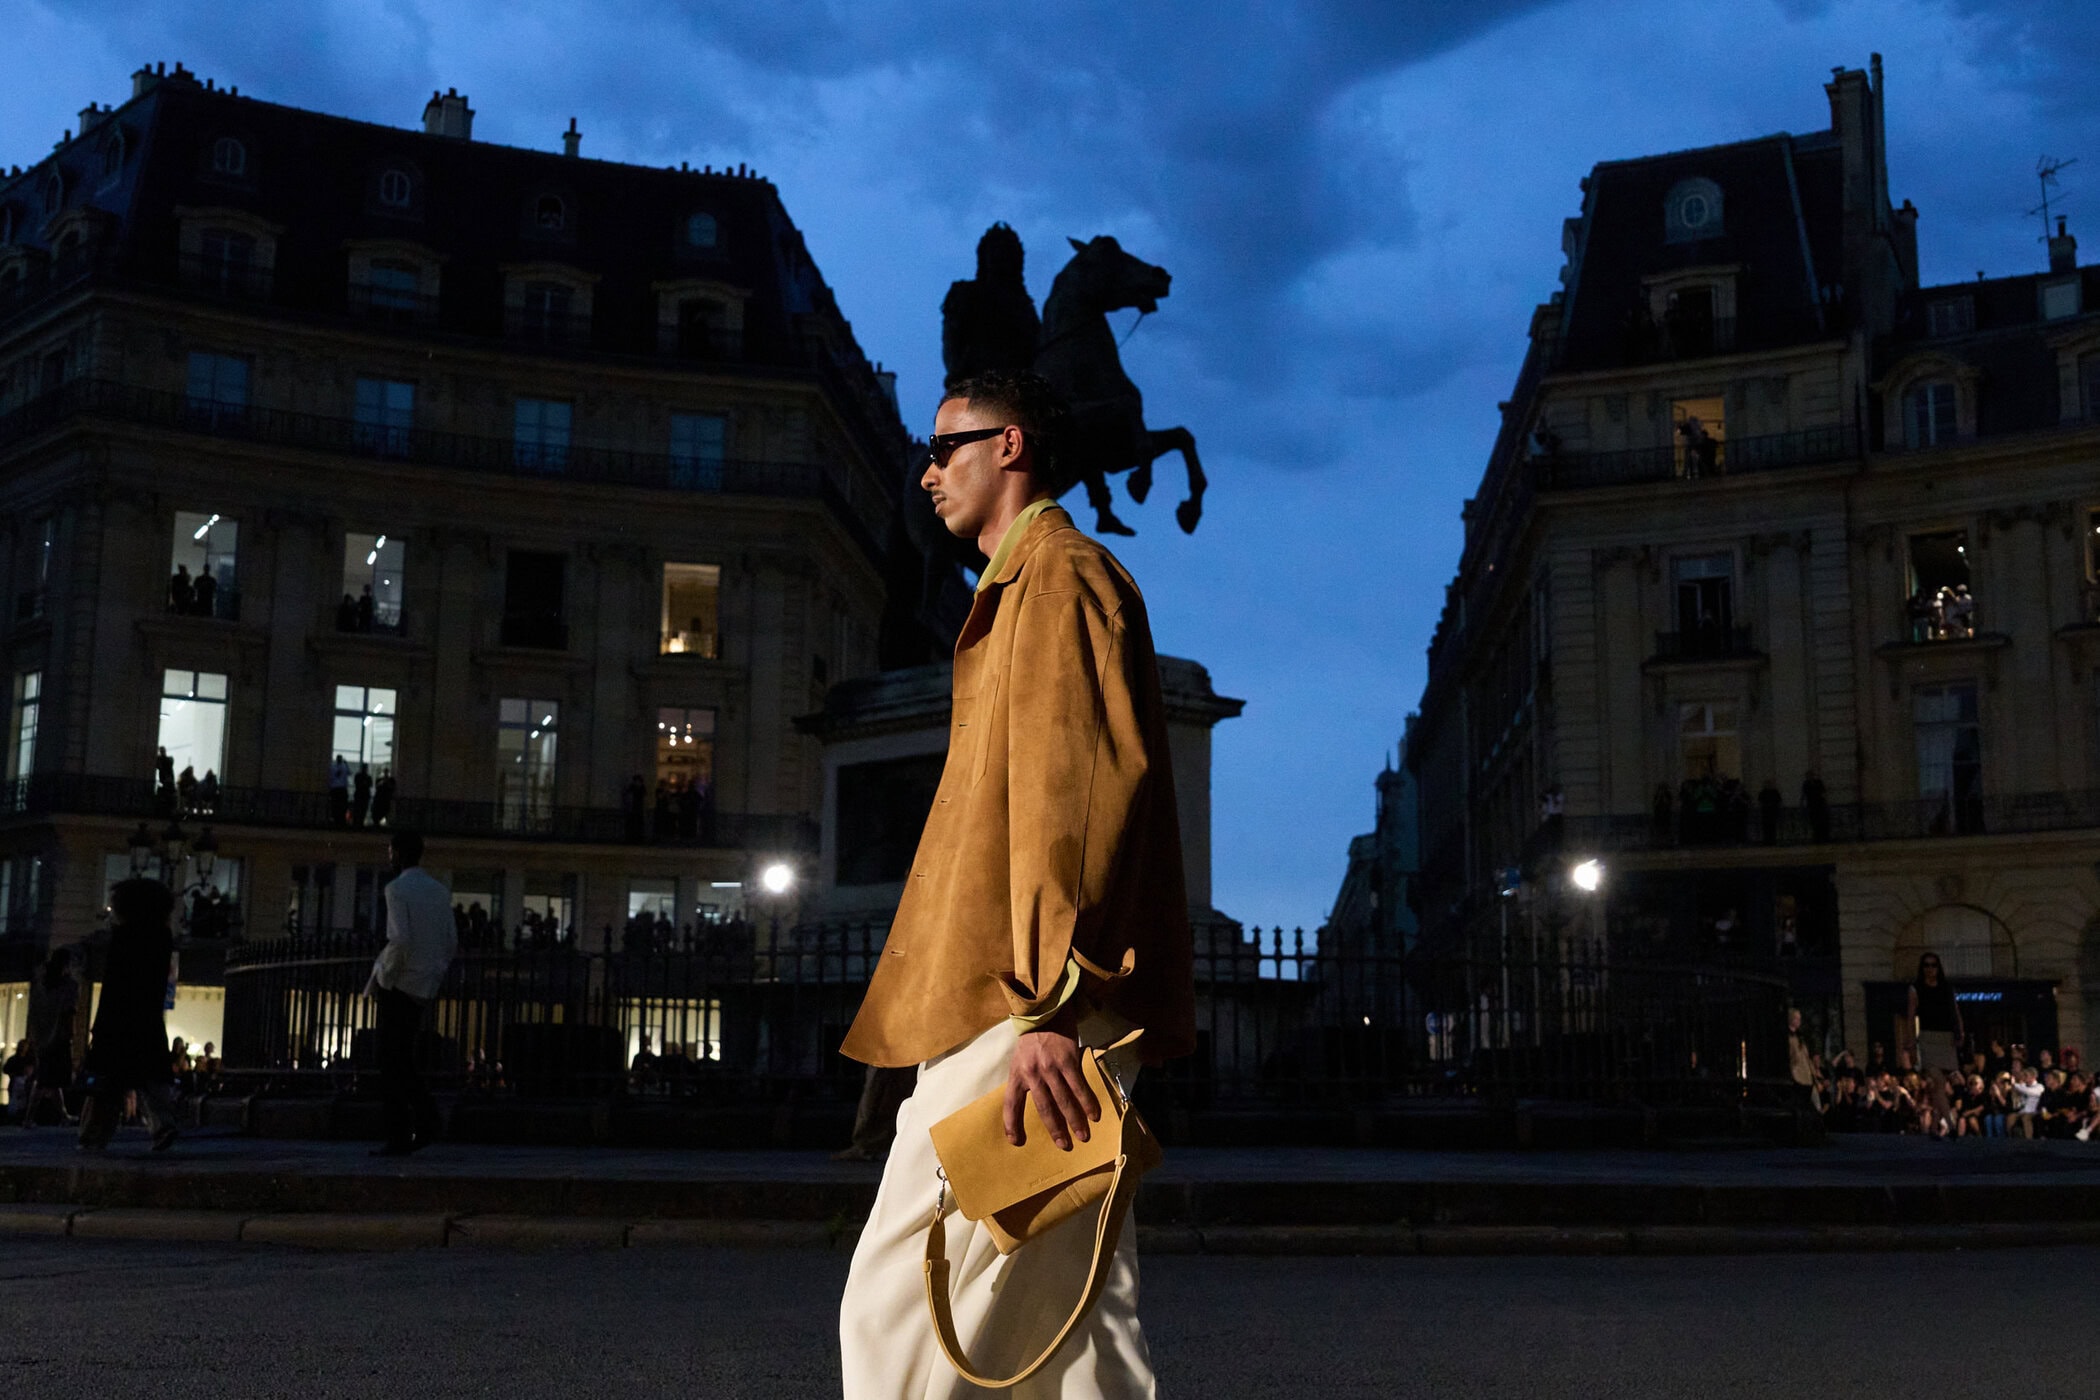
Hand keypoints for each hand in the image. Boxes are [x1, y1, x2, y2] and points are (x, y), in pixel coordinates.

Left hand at [1003, 1009, 1098, 1150]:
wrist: (1047, 1010)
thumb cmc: (1033, 1038)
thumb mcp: (1020, 1058)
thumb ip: (1025, 1079)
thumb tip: (1033, 1104)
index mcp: (1017, 1073)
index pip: (1010, 1103)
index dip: (1012, 1124)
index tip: (1016, 1142)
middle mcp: (1032, 1072)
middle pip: (1043, 1107)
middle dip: (1054, 1129)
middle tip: (1063, 1145)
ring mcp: (1050, 1066)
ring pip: (1063, 1100)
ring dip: (1074, 1120)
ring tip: (1082, 1135)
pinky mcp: (1068, 1059)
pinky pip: (1079, 1086)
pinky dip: (1087, 1102)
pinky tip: (1094, 1114)